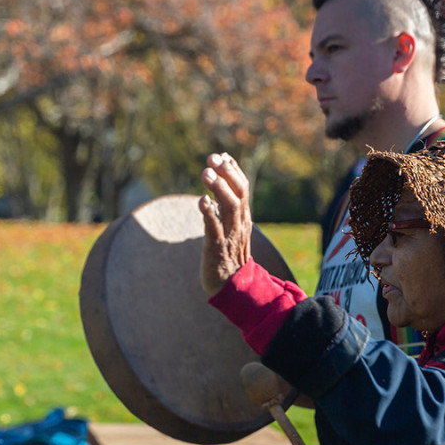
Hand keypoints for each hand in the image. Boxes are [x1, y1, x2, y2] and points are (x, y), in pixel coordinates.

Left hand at [198, 152, 252, 295]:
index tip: (221, 156)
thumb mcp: (230, 230)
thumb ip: (225, 211)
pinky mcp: (217, 248)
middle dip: (226, 173)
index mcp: (243, 218)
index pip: (243, 188)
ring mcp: (230, 236)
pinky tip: (202, 200)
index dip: (233, 170)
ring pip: (229, 207)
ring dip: (218, 188)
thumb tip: (213, 192)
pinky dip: (209, 214)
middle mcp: (239, 224)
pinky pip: (215, 229)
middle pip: (238, 193)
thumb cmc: (228, 257)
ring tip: (206, 173)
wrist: (233, 288)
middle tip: (212, 158)